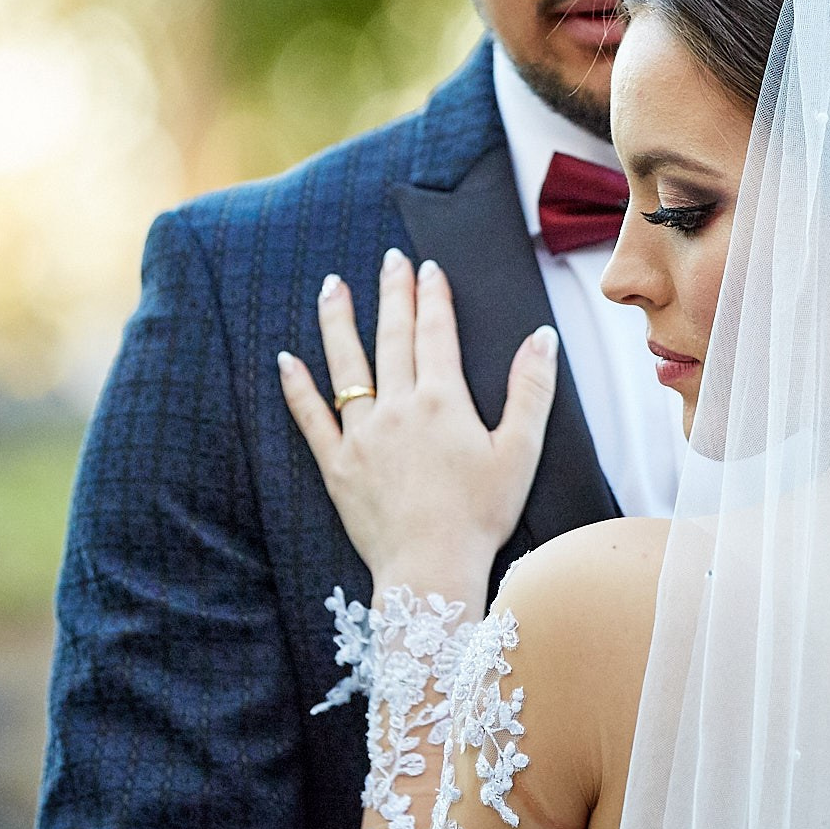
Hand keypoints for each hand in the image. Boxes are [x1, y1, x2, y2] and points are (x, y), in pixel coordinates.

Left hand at [278, 248, 559, 598]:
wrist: (430, 569)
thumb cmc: (480, 516)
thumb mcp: (521, 451)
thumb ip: (531, 390)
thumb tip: (543, 338)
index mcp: (442, 401)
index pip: (435, 333)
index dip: (432, 296)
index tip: (429, 268)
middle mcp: (397, 408)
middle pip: (392, 337)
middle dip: (392, 293)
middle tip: (390, 259)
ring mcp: (362, 435)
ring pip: (346, 365)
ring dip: (338, 321)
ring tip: (331, 285)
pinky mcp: (337, 465)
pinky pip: (310, 417)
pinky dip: (297, 387)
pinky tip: (287, 359)